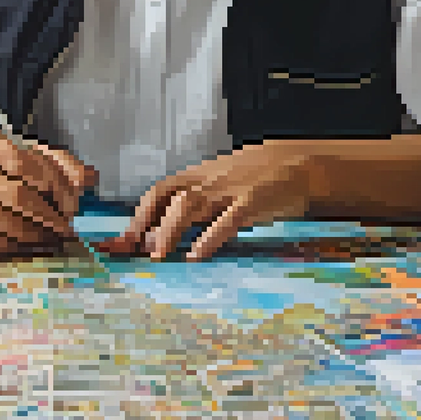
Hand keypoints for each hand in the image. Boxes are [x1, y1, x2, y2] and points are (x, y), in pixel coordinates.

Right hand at [0, 129, 96, 254]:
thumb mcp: (3, 154)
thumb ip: (48, 161)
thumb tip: (90, 178)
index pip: (32, 165)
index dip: (60, 186)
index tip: (73, 201)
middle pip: (24, 199)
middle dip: (53, 217)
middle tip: (66, 226)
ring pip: (12, 227)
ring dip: (39, 236)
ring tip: (51, 238)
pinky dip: (16, 247)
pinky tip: (25, 246)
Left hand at [107, 144, 313, 260]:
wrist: (298, 163)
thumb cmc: (255, 178)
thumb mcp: (220, 184)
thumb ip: (194, 206)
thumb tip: (160, 235)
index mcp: (198, 177)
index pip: (159, 192)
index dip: (138, 215)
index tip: (123, 241)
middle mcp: (208, 181)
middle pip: (170, 199)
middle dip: (149, 225)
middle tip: (137, 251)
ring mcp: (230, 190)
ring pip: (191, 205)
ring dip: (171, 230)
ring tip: (159, 255)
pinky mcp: (252, 202)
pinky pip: (227, 220)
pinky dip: (209, 237)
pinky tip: (197, 255)